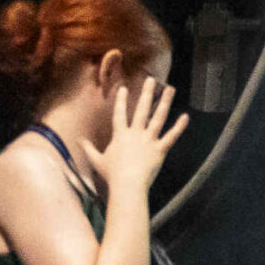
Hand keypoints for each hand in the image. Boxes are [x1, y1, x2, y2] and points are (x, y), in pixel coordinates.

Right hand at [84, 77, 189, 194]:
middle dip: (146, 93)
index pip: (119, 114)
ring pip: (158, 117)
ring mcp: (148, 140)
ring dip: (165, 102)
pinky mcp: (160, 149)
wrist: (127, 185)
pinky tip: (186, 116)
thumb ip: (89, 149)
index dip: (121, 100)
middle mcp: (135, 133)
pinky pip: (171, 136)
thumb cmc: (112, 175)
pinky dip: (179, 127)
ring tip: (170, 89)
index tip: (124, 88)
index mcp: (120, 135)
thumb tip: (79, 141)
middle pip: (141, 109)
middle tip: (150, 79)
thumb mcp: (97, 161)